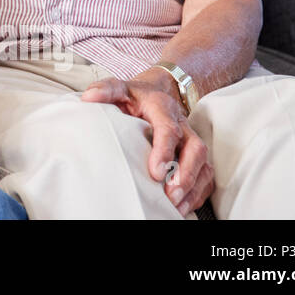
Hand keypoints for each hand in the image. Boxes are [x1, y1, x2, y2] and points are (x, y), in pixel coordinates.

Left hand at [82, 70, 213, 215]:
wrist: (158, 91)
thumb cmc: (135, 95)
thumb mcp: (119, 88)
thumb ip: (105, 90)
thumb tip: (88, 98)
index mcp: (163, 108)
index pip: (168, 129)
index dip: (164, 151)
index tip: (156, 172)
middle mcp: (183, 125)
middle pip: (195, 149)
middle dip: (186, 174)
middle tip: (170, 194)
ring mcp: (192, 140)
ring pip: (204, 164)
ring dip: (193, 187)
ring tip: (176, 206)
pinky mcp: (196, 154)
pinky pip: (206, 175)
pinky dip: (198, 193)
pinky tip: (183, 206)